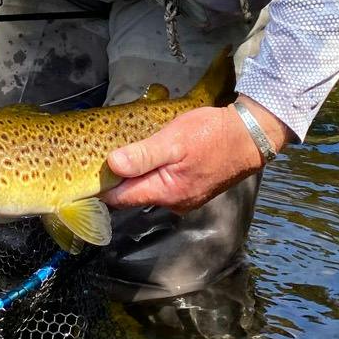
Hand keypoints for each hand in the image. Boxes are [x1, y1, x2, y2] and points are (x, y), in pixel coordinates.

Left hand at [101, 100, 289, 214]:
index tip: (87, 174)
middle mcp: (174, 203)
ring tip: (127, 153)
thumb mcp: (173, 140)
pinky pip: (165, 185)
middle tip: (103, 157)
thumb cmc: (211, 135)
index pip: (121, 199)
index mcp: (165, 192)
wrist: (250, 136)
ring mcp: (186, 198)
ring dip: (139, 175)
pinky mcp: (194, 189)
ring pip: (150, 189)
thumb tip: (112, 165)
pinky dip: (156, 173)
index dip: (101, 187)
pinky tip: (154, 156)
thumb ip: (142, 155)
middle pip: (134, 195)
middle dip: (119, 180)